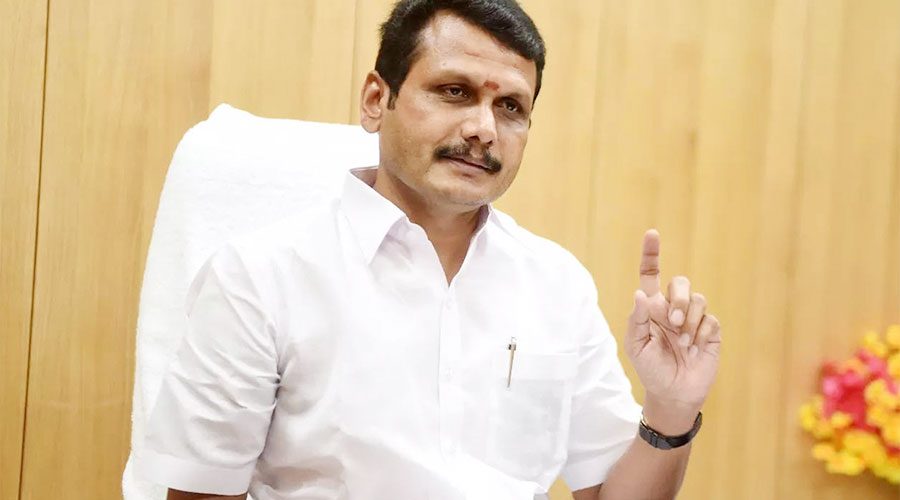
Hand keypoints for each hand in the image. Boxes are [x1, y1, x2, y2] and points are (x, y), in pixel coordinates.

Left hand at [625, 229, 720, 433]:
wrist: (674, 393)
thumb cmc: (651, 369)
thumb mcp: (636, 346)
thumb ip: (637, 319)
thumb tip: (640, 293)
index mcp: (651, 308)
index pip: (650, 275)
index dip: (651, 254)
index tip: (652, 234)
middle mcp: (673, 308)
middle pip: (680, 283)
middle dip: (679, 299)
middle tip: (673, 322)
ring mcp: (693, 319)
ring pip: (697, 299)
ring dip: (689, 321)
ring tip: (683, 343)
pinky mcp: (710, 331)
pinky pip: (710, 319)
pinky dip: (701, 334)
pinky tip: (695, 349)